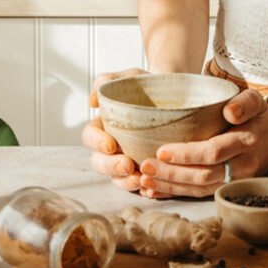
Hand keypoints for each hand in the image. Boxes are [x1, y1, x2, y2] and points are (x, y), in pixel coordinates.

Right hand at [81, 68, 149, 193]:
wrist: (177, 94)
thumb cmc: (148, 86)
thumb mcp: (130, 77)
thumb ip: (108, 80)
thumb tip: (92, 100)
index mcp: (102, 126)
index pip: (90, 137)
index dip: (96, 143)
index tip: (110, 145)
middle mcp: (111, 147)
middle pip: (100, 163)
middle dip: (111, 168)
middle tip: (127, 166)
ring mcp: (127, 161)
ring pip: (118, 179)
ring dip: (125, 182)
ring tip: (139, 180)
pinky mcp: (145, 171)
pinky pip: (140, 186)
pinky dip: (143, 189)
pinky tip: (152, 189)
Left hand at [136, 89, 267, 198]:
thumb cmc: (261, 118)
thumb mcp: (257, 101)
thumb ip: (245, 103)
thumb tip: (230, 111)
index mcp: (246, 142)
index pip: (214, 151)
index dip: (187, 154)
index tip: (162, 150)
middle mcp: (241, 166)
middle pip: (203, 175)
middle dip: (171, 174)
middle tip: (144, 167)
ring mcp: (234, 181)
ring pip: (199, 189)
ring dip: (170, 187)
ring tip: (143, 181)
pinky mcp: (226, 187)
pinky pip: (199, 195)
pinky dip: (175, 194)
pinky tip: (155, 192)